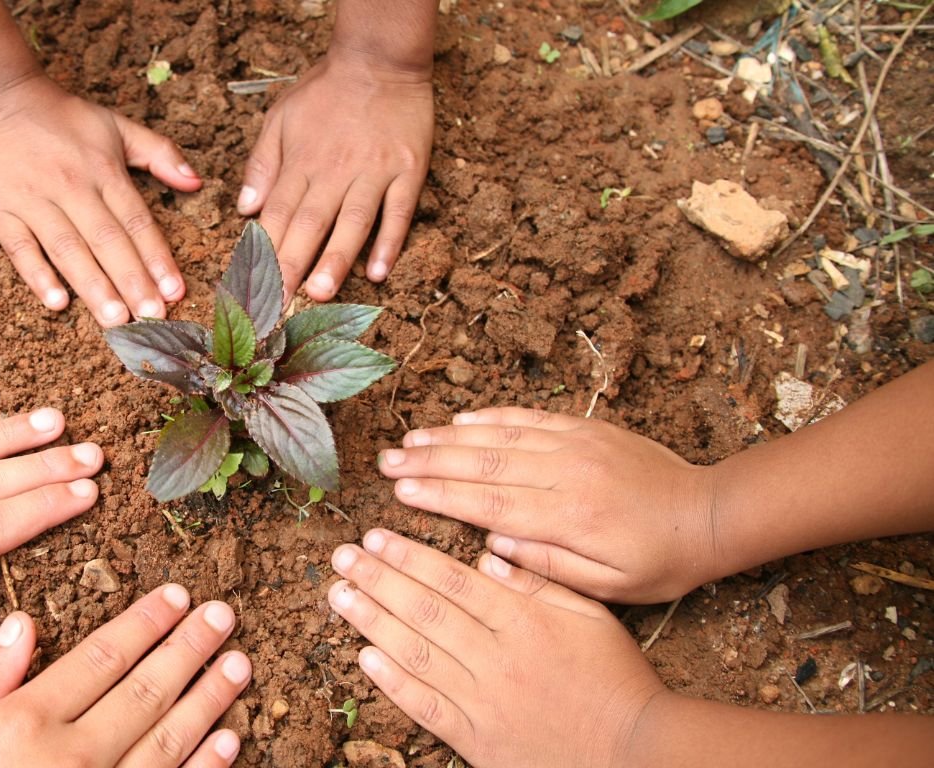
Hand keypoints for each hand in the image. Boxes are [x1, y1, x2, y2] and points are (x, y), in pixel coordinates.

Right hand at [0, 75, 201, 326]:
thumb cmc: (62, 117)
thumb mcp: (117, 125)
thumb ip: (160, 152)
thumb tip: (196, 181)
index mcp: (105, 171)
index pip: (137, 222)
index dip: (157, 258)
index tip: (175, 292)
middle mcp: (73, 187)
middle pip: (108, 241)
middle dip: (132, 282)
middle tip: (151, 318)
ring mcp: (34, 200)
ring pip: (69, 249)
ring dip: (93, 286)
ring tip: (115, 319)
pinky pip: (20, 247)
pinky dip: (37, 275)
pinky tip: (57, 302)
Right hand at [0, 585, 249, 766]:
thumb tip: (21, 625)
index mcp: (25, 723)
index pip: (101, 658)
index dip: (143, 623)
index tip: (176, 596)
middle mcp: (72, 757)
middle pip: (145, 690)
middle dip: (189, 648)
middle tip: (223, 615)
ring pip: (167, 739)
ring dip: (209, 699)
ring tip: (239, 664)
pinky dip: (204, 767)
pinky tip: (228, 740)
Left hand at [238, 51, 432, 300]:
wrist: (379, 60)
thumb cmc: (326, 92)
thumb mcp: (281, 117)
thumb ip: (262, 164)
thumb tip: (246, 210)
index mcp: (301, 162)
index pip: (278, 214)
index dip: (264, 252)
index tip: (253, 288)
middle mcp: (335, 171)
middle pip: (310, 224)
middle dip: (292, 266)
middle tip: (280, 306)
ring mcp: (374, 171)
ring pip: (353, 222)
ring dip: (336, 259)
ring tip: (321, 293)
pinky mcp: (408, 169)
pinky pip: (399, 210)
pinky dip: (390, 241)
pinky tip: (380, 271)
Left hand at [327, 529, 665, 766]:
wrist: (635, 751)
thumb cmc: (615, 677)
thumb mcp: (589, 615)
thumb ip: (538, 581)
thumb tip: (489, 554)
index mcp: (524, 621)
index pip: (452, 580)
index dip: (409, 556)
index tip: (376, 537)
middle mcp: (497, 657)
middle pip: (425, 610)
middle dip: (378, 579)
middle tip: (343, 556)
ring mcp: (484, 700)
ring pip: (417, 652)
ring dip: (372, 621)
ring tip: (340, 595)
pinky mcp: (477, 739)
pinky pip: (426, 706)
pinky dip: (392, 681)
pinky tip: (366, 656)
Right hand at [379, 407, 718, 603]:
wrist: (709, 515)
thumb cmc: (658, 562)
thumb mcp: (608, 586)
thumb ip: (548, 567)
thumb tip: (492, 546)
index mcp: (568, 516)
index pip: (488, 503)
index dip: (439, 495)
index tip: (400, 492)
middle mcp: (566, 472)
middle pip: (483, 462)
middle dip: (429, 462)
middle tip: (386, 463)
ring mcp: (575, 443)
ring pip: (499, 435)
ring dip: (449, 437)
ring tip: (408, 441)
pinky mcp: (585, 428)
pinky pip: (528, 418)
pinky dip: (490, 417)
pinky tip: (459, 420)